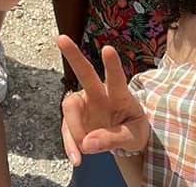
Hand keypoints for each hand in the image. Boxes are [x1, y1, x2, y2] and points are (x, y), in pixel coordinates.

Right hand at [57, 35, 148, 165]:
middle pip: (85, 73)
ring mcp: (84, 103)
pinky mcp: (74, 117)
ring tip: (84, 151)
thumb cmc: (133, 131)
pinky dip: (69, 144)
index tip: (107, 48)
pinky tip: (76, 157)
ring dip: (74, 128)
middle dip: (73, 55)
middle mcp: (99, 93)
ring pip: (70, 106)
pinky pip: (66, 128)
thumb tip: (88, 143)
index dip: (112, 65)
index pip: (117, 78)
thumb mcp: (134, 138)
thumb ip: (114, 139)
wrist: (125, 141)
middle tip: (61, 37)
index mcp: (120, 95)